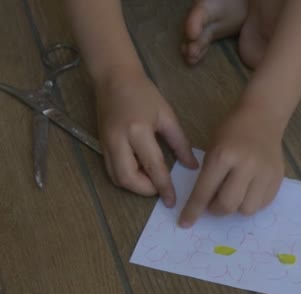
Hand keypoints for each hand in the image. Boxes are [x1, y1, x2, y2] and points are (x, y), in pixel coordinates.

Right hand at [96, 71, 197, 206]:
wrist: (114, 77)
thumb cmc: (144, 93)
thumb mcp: (167, 116)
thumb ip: (180, 143)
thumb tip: (191, 166)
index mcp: (138, 130)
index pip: (153, 166)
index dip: (164, 186)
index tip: (172, 200)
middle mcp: (118, 140)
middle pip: (128, 179)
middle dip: (145, 190)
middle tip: (161, 189)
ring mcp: (105, 143)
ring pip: (116, 178)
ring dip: (135, 186)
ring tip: (152, 181)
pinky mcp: (100, 145)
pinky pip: (111, 170)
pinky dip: (126, 178)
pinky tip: (140, 173)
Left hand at [178, 106, 284, 227]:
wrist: (263, 117)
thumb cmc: (232, 131)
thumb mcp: (213, 148)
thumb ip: (209, 175)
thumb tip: (204, 206)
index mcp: (224, 156)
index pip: (204, 192)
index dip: (193, 211)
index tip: (185, 223)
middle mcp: (246, 167)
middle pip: (228, 205)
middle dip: (216, 209)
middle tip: (214, 203)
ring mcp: (265, 173)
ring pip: (247, 209)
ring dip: (236, 207)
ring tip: (234, 195)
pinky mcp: (278, 178)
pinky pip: (263, 204)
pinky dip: (252, 202)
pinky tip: (248, 191)